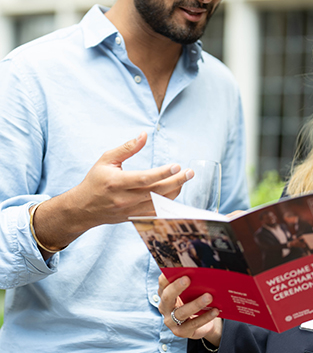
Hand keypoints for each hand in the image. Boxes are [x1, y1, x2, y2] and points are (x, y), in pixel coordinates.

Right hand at [33, 132, 193, 252]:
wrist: (83, 209)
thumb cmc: (95, 181)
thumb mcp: (106, 160)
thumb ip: (127, 148)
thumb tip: (144, 135)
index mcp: (117, 183)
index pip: (144, 178)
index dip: (163, 173)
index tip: (177, 166)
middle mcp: (125, 199)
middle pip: (156, 192)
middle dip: (176, 181)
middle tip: (190, 172)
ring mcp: (130, 211)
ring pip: (159, 204)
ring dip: (175, 192)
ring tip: (185, 179)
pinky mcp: (134, 218)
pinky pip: (156, 214)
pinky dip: (168, 206)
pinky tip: (177, 195)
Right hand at [158, 273, 222, 346]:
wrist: (199, 322)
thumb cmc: (192, 300)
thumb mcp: (189, 291)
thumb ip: (190, 283)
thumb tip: (200, 271)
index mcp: (164, 293)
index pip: (162, 283)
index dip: (167, 276)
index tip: (176, 269)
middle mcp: (164, 307)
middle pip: (167, 297)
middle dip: (177, 287)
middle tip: (188, 279)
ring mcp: (171, 321)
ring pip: (181, 312)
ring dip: (196, 304)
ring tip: (209, 297)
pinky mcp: (181, 332)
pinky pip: (193, 324)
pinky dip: (206, 317)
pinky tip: (215, 310)